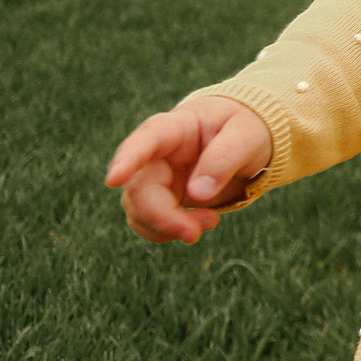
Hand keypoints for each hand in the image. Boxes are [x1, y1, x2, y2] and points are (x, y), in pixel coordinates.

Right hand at [103, 96, 272, 244]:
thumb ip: (224, 159)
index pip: (147, 139)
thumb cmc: (246, 128)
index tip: (113, 179)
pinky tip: (196, 226)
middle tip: (194, 234)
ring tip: (210, 221)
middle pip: (140, 187)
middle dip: (161, 216)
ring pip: (138, 210)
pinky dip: (168, 232)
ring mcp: (155, 176)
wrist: (245, 139)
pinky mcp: (160, 198)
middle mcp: (157, 153)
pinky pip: (149, 222)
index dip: (127, 158)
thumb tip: (197, 193)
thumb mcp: (247, 136)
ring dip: (167, 227)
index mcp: (176, 127)